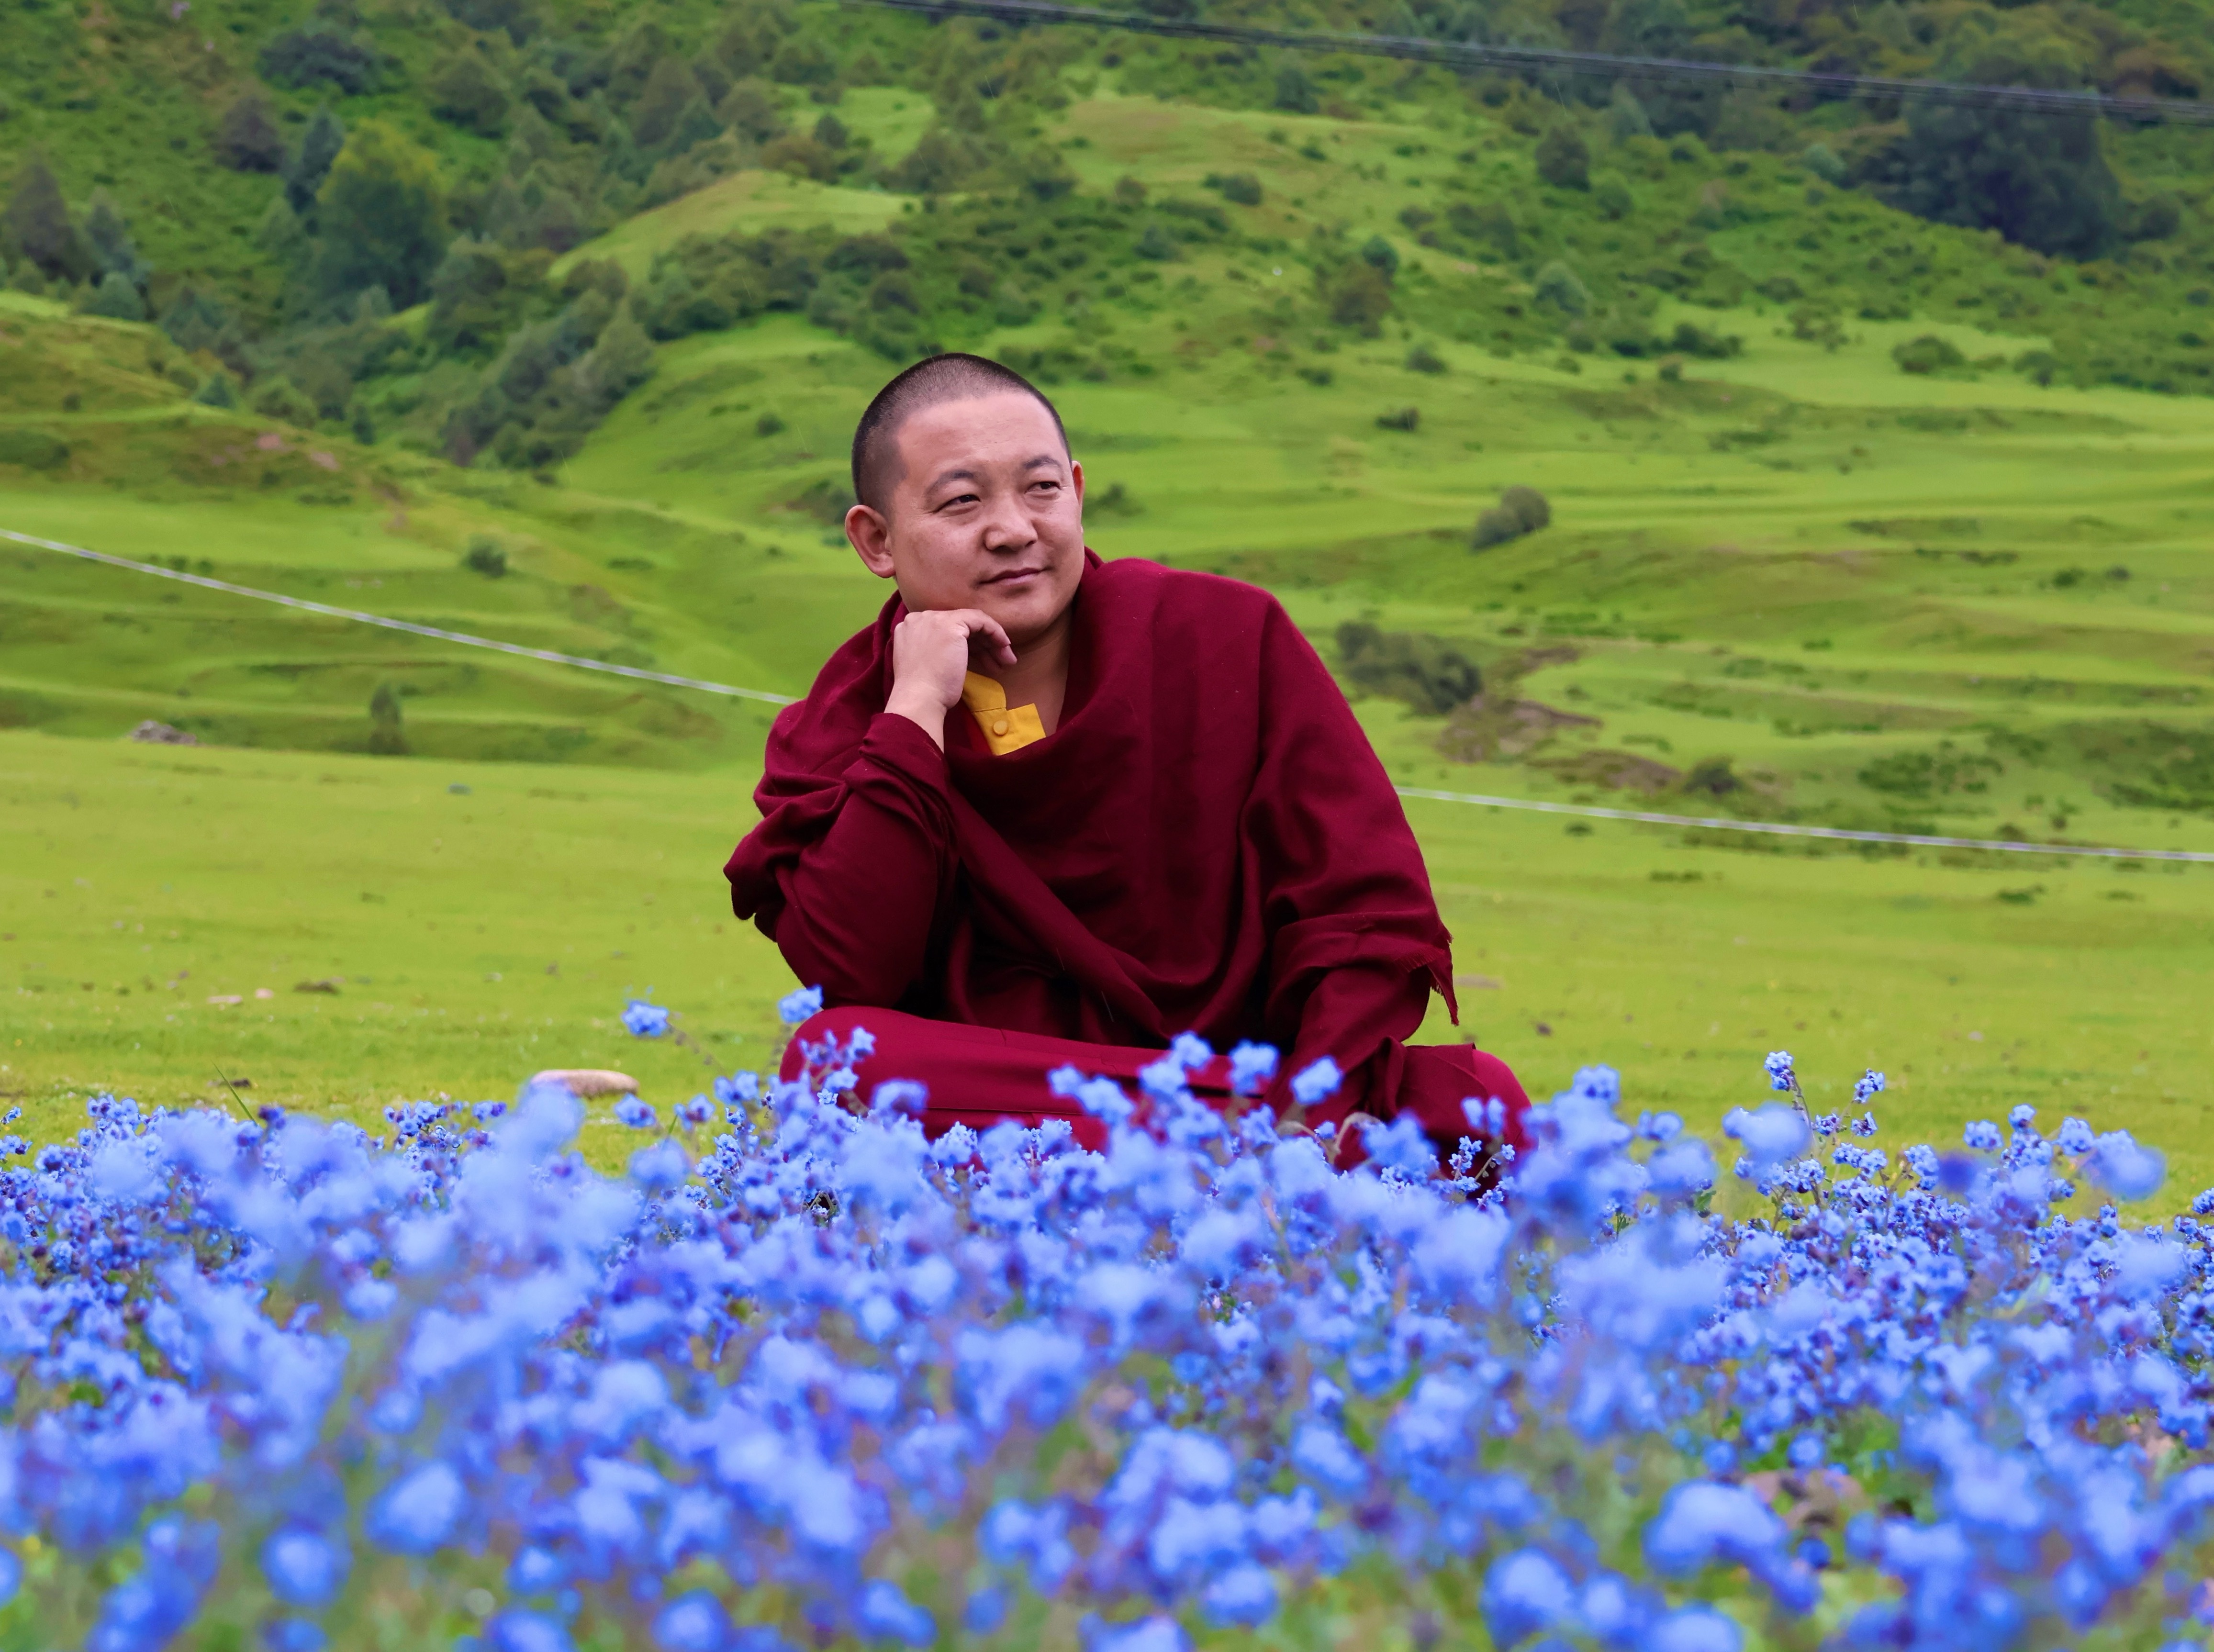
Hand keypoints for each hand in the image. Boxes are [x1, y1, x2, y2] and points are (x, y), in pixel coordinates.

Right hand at [883, 608, 1016, 748]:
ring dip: (992, 642)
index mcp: (910, 628)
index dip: (968, 643)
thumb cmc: (925, 692)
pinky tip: (1004, 648)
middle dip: (982, 643)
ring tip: (1006, 661)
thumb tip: (962, 652)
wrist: (919, 699)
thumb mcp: (929, 664)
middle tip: (999, 662)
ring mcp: (935, 619)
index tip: (983, 659)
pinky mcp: (952, 624)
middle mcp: (920, 618)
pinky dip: (995, 632)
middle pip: (960, 625)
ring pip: (972, 622)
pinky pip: (981, 620)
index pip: (946, 629)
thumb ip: (939, 650)